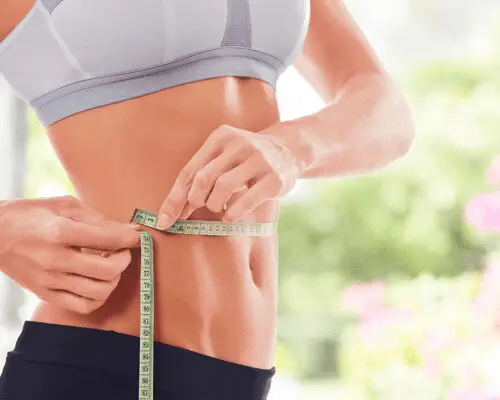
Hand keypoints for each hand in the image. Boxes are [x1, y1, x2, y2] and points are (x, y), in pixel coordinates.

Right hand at [0, 195, 140, 314]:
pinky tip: (97, 282)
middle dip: (124, 260)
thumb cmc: (30, 214)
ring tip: (109, 266)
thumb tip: (130, 230)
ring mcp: (50, 281)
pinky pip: (83, 306)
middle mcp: (56, 260)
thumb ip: (99, 219)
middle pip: (108, 270)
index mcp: (60, 232)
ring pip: (99, 291)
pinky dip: (99, 296)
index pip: (109, 239)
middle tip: (121, 250)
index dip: (131, 239)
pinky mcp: (46, 294)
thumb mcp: (64, 205)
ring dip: (114, 279)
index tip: (138, 237)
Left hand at [157, 123, 303, 228]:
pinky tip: (231, 214)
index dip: (174, 198)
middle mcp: (239, 144)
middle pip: (203, 178)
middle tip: (199, 207)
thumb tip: (173, 210)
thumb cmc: (247, 159)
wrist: (289, 149)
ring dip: (214, 205)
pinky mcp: (274, 178)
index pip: (190, 170)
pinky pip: (245, 201)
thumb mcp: (225, 155)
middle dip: (194, 200)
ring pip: (223, 188)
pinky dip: (232, 214)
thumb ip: (202, 175)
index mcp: (221, 137)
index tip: (164, 221)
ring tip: (218, 208)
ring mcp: (259, 160)